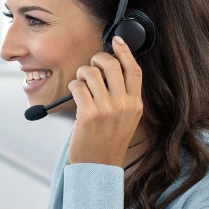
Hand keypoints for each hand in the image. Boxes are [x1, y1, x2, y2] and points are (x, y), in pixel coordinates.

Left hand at [67, 36, 142, 166]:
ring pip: (91, 73)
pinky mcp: (88, 114)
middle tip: (91, 67)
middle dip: (96, 60)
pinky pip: (77, 86)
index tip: (117, 40)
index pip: (133, 70)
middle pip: (111, 65)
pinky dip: (73, 86)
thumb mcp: (126, 119)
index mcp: (135, 104)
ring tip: (80, 83)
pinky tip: (74, 93)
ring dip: (81, 74)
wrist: (98, 167)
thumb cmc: (108, 143)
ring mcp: (106, 109)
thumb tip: (110, 70)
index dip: (125, 51)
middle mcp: (124, 105)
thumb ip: (123, 97)